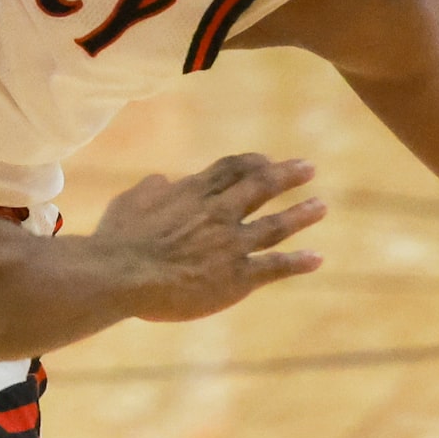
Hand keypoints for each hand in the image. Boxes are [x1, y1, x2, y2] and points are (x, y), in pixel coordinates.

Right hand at [95, 154, 323, 321]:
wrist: (121, 274)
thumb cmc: (117, 240)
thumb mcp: (129, 202)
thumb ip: (150, 189)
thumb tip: (162, 180)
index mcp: (192, 193)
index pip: (231, 169)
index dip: (253, 162)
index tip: (266, 160)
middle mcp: (219, 213)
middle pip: (261, 187)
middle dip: (287, 176)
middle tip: (309, 168)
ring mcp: (231, 244)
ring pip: (275, 225)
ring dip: (301, 214)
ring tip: (321, 206)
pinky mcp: (236, 277)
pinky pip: (274, 267)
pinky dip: (297, 262)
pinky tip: (317, 259)